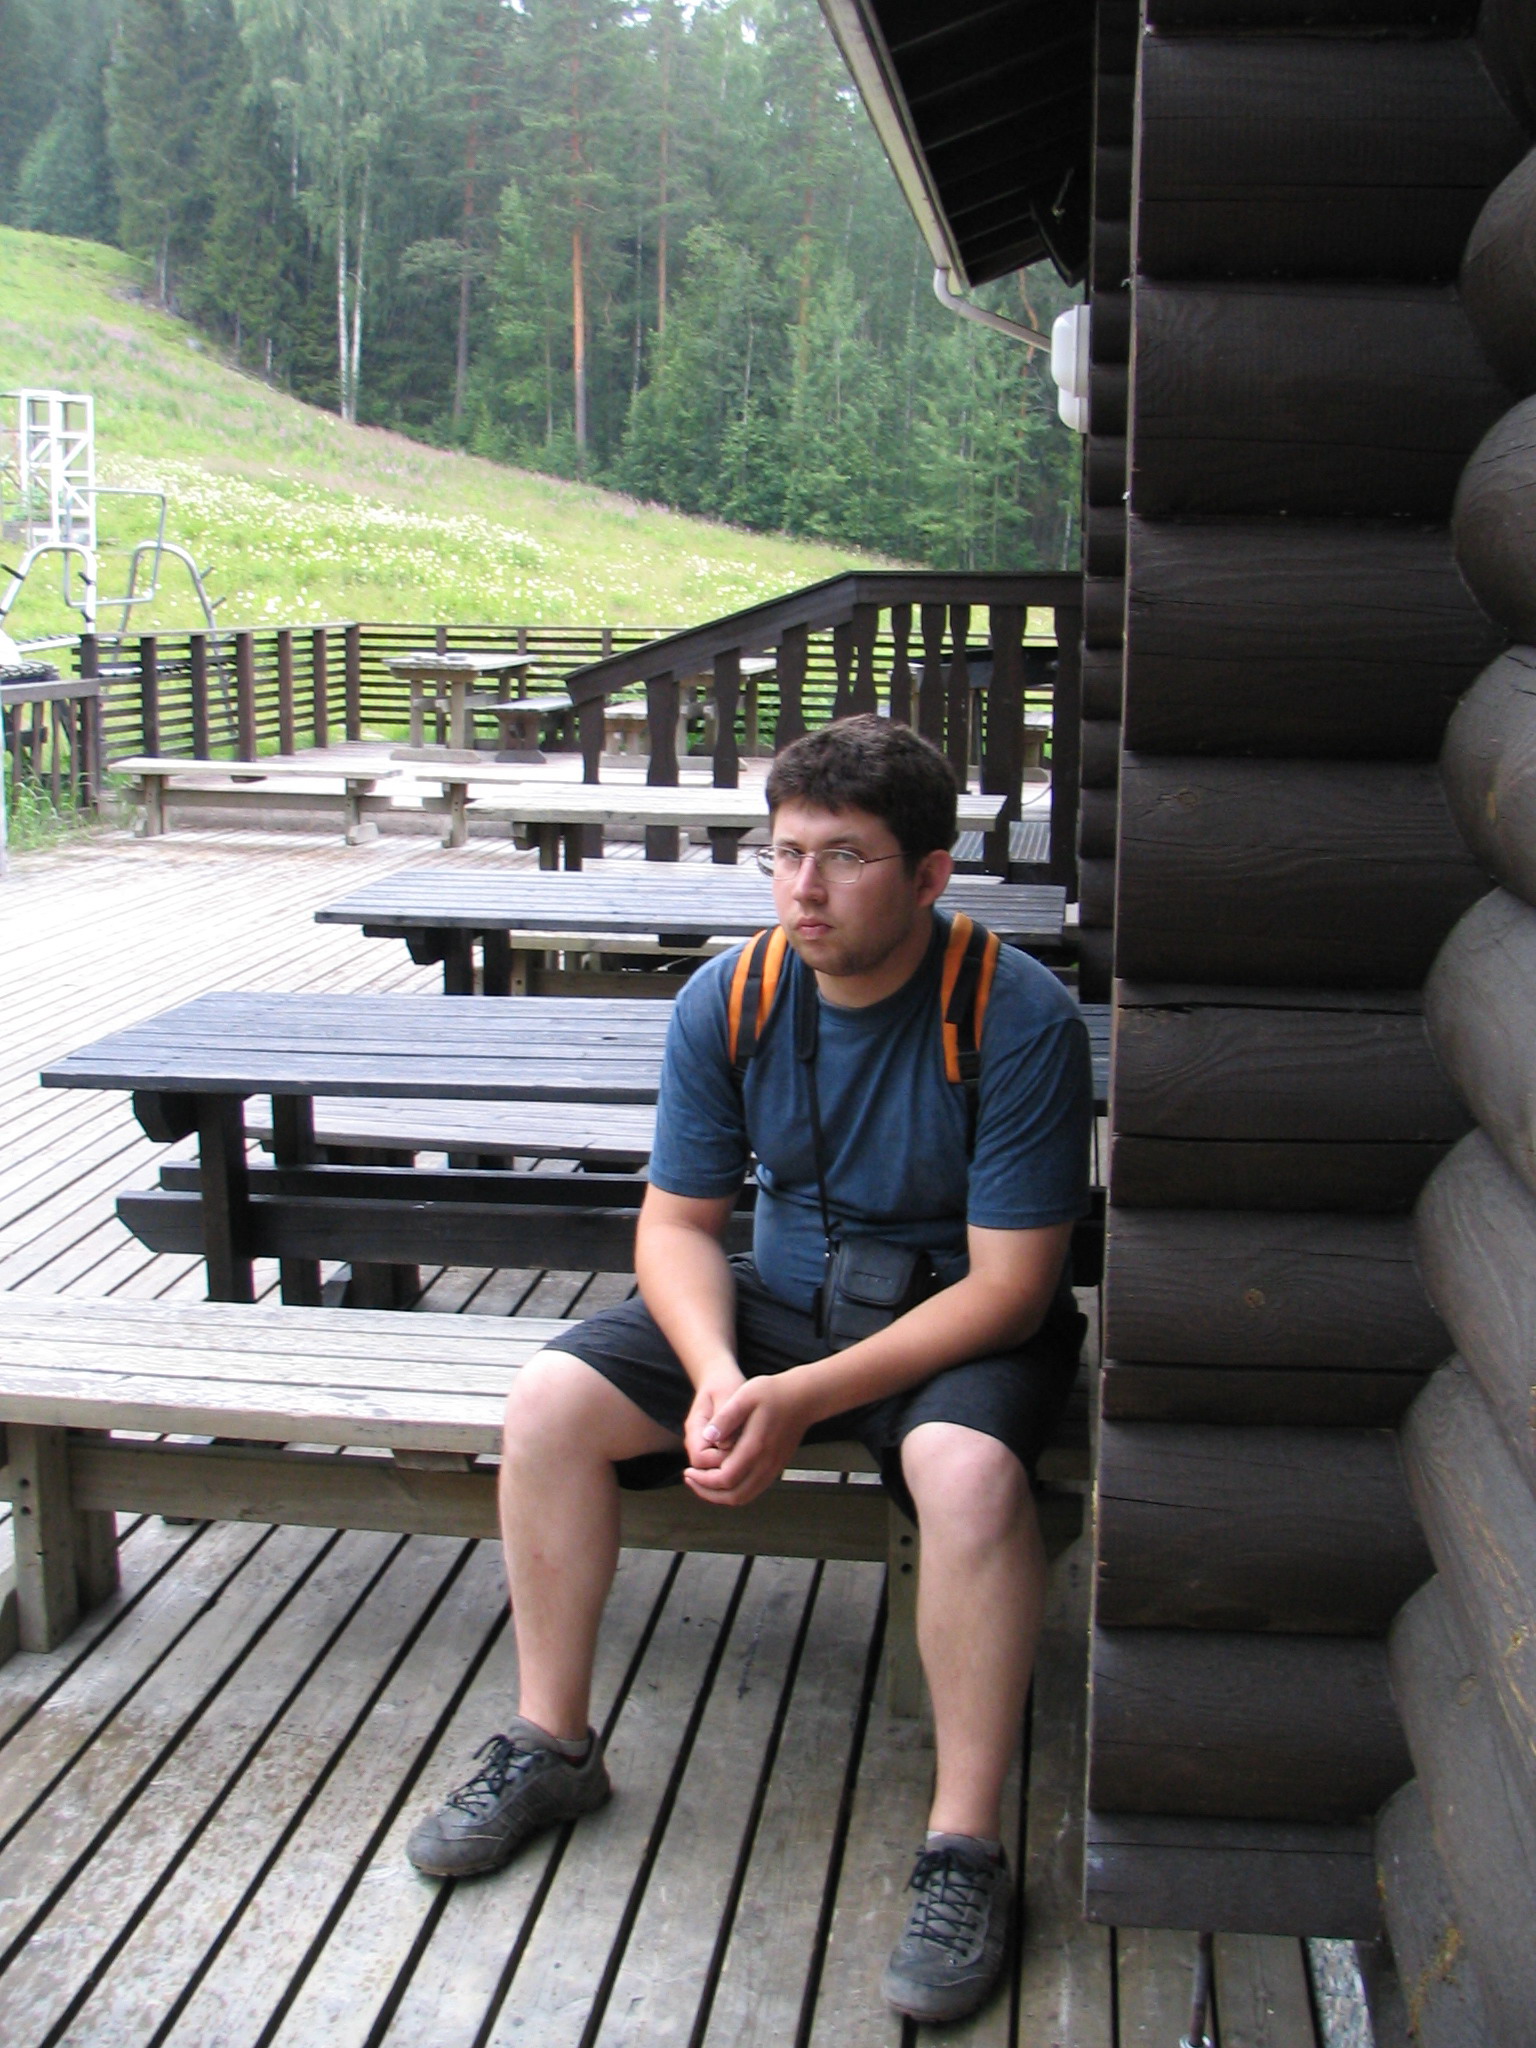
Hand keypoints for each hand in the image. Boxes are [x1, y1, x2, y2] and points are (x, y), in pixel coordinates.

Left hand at [684, 1372, 811, 1507]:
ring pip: (745, 1496)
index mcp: (755, 1447)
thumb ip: (725, 1418)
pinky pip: (754, 1489)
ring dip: (721, 1495)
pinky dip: (735, 1490)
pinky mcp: (777, 1467)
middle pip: (735, 1496)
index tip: (688, 1471)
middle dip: (708, 1493)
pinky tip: (723, 1477)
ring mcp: (774, 1468)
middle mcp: (766, 1463)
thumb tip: (707, 1438)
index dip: (703, 1480)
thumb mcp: (744, 1396)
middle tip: (692, 1480)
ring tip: (703, 1482)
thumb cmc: (773, 1393)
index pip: (725, 1479)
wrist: (804, 1397)